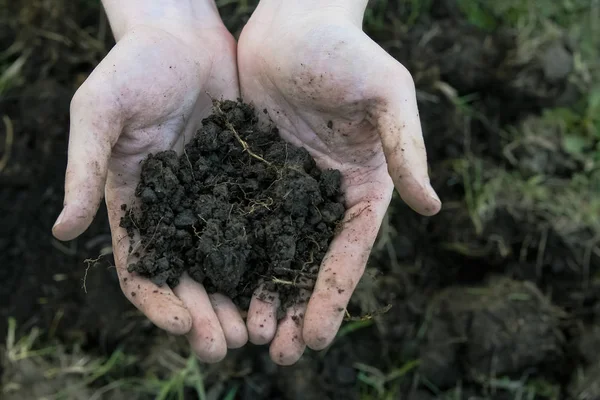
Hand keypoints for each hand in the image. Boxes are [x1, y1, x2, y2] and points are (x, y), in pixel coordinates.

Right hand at [52, 0, 246, 361]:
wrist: (184, 36)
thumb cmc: (134, 68)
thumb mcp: (100, 113)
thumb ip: (85, 170)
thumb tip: (64, 233)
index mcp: (135, 205)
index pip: (143, 268)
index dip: (159, 301)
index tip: (184, 324)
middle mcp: (176, 211)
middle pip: (190, 277)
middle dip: (206, 315)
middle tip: (230, 345)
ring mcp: (213, 198)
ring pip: (228, 262)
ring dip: (240, 299)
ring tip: (260, 328)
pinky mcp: (246, 181)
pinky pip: (261, 225)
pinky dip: (270, 257)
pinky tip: (288, 279)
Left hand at [238, 0, 440, 364]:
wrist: (294, 17)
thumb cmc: (346, 49)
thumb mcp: (387, 92)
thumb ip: (406, 147)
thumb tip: (432, 206)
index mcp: (361, 183)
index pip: (349, 249)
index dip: (333, 294)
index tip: (319, 336)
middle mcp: (323, 193)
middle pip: (309, 261)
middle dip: (296, 309)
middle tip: (279, 354)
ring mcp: (284, 186)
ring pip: (271, 249)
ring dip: (261, 293)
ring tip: (246, 334)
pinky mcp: (248, 171)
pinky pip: (237, 218)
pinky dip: (229, 254)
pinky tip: (214, 285)